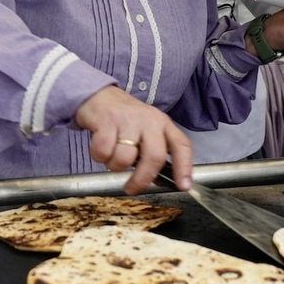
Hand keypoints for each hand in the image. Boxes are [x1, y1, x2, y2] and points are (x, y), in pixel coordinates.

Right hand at [75, 86, 193, 194]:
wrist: (99, 95)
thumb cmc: (124, 119)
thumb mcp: (145, 131)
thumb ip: (153, 153)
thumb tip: (159, 181)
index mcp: (163, 124)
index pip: (181, 145)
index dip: (184, 168)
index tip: (183, 186)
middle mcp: (149, 120)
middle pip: (154, 157)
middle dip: (142, 179)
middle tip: (131, 188)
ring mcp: (128, 120)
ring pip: (125, 158)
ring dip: (115, 166)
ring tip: (111, 157)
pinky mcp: (106, 121)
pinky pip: (104, 151)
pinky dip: (99, 156)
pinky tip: (100, 148)